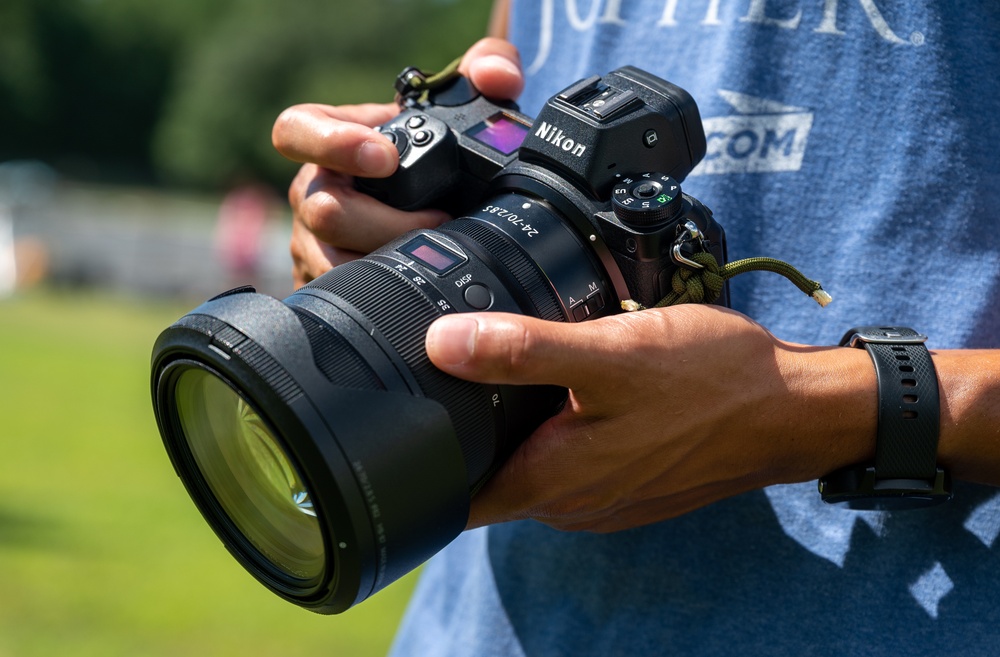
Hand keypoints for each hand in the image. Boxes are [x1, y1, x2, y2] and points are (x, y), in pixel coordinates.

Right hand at [271, 37, 524, 287]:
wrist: (438, 207)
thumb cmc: (439, 152)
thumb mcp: (467, 104)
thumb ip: (490, 69)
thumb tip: (497, 77)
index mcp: (332, 137)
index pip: (296, 130)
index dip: (334, 144)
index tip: (386, 157)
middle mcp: (314, 188)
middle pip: (324, 210)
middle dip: (387, 223)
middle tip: (440, 221)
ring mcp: (312, 239)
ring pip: (331, 260)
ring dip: (386, 263)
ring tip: (433, 254)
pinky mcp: (322, 280)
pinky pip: (337, 294)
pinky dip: (378, 295)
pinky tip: (414, 289)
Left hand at [424, 306, 877, 532]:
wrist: (791, 408)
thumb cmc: (709, 381)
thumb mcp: (609, 354)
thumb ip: (524, 352)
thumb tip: (441, 345)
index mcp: (554, 481)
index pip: (457, 498)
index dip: (420, 468)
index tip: (396, 424)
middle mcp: (572, 502)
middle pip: (488, 480)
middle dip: (461, 438)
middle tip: (442, 376)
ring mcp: (602, 496)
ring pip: (528, 468)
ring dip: (509, 432)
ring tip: (495, 376)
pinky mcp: (627, 479)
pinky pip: (567, 461)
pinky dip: (550, 432)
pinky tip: (559, 389)